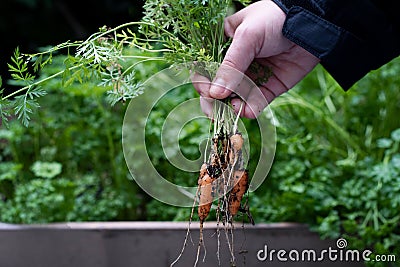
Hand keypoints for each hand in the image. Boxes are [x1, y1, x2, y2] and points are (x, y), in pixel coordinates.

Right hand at [192, 0, 319, 117]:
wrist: (311, 24)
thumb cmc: (274, 19)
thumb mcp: (247, 37)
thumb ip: (231, 66)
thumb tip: (214, 94)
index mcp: (223, 46)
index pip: (205, 68)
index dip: (202, 82)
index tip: (206, 91)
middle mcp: (235, 64)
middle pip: (217, 88)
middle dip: (214, 102)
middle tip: (215, 113)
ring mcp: (252, 77)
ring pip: (234, 99)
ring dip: (231, 107)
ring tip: (234, 109)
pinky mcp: (268, 88)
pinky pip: (255, 103)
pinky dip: (250, 110)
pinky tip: (247, 111)